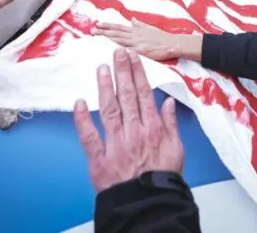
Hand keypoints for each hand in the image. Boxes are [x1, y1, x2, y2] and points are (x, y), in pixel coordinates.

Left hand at [73, 49, 183, 192]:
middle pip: (127, 96)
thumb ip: (171, 124)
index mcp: (153, 129)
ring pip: (109, 110)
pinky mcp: (99, 160)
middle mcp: (134, 132)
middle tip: (117, 52)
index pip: (144, 94)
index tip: (133, 57)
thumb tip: (168, 102)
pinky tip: (79, 103)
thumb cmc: (163, 178)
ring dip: (105, 87)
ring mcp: (116, 145)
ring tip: (101, 68)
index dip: (138, 73)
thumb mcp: (177, 150)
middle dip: (122, 72)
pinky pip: (89, 137)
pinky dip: (83, 120)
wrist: (149, 204)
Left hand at [94, 19, 200, 61]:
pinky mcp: (142, 51)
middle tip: (92, 30)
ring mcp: (138, 43)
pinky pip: (128, 50)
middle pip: (116, 32)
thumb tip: (131, 19)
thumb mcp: (149, 28)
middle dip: (103, 31)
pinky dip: (119, 49)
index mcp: (136, 30)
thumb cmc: (162, 37)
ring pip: (119, 39)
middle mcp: (135, 35)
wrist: (172, 44)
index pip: (119, 27)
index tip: (97, 23)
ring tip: (97, 36)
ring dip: (107, 37)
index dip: (107, 26)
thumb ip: (138, 24)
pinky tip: (110, 49)